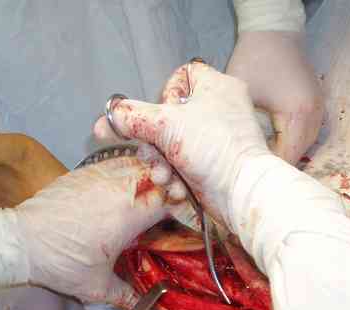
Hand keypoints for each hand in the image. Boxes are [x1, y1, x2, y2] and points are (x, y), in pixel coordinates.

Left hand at [16, 156, 174, 309]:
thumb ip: (125, 296)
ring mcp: (99, 176)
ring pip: (137, 161)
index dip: (181, 204)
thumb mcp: (96, 286)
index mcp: (129, 216)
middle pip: (159, 173)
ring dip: (149, 171)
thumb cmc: (60, 263)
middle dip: (169, 183)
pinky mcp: (83, 172)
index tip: (180, 214)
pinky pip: (114, 160)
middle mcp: (119, 189)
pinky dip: (126, 166)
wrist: (21, 241)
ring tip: (150, 185)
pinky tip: (124, 180)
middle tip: (168, 197)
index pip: (170, 198)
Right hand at [93, 62, 270, 229]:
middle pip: (168, 118)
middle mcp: (217, 111)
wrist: (242, 194)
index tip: (162, 113)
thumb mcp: (166, 125)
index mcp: (216, 87)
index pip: (182, 75)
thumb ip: (132, 118)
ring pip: (171, 146)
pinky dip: (176, 179)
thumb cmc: (215, 149)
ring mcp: (215, 140)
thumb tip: (106, 118)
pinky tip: (178, 190)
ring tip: (166, 178)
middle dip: (155, 145)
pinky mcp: (212, 166)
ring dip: (162, 166)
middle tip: (155, 156)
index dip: (165, 94)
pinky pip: (182, 167)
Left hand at [226, 31, 323, 163]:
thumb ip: (243, 127)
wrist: (275, 32)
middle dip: (277, 165)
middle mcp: (315, 115)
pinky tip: (273, 143)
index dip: (269, 169)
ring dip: (285, 153)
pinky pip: (307, 133)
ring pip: (305, 145)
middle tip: (253, 171)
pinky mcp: (317, 105)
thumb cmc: (254, 60)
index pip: (287, 156)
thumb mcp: (241, 96)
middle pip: (299, 154)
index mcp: (298, 114)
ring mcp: (319, 110)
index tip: (249, 176)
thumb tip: (238, 156)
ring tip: (261, 160)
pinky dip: (292, 141)